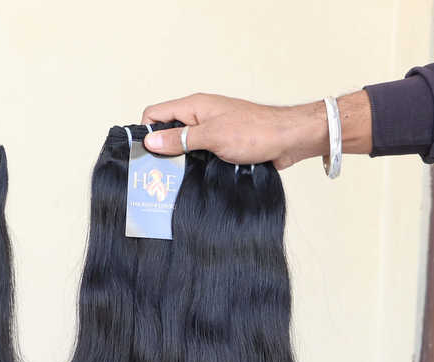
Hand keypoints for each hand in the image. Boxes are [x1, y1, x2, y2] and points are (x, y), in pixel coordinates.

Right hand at [140, 92, 369, 169]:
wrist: (289, 140)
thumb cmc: (256, 132)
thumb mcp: (212, 136)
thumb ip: (179, 139)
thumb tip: (150, 141)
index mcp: (194, 106)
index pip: (156, 113)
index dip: (146, 131)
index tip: (143, 156)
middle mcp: (200, 117)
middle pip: (167, 132)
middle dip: (159, 151)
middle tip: (154, 176)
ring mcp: (211, 132)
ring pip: (182, 147)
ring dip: (176, 163)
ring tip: (169, 183)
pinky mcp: (220, 147)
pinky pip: (198, 156)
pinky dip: (192, 167)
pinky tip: (190, 182)